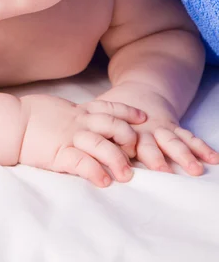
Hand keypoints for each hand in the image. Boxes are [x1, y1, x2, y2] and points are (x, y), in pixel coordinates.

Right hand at [19, 93, 146, 187]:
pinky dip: (95, 172)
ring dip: (117, 159)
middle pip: (113, 125)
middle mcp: (78, 122)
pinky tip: (104, 181)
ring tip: (127, 175)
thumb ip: (73, 114)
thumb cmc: (30, 117)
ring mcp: (70, 137)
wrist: (10, 123)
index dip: (128, 112)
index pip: (110, 107)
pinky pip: (82, 162)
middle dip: (129, 137)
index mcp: (78, 111)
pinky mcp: (59, 153)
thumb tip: (84, 119)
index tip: (143, 118)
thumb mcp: (57, 110)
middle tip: (138, 151)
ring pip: (102, 144)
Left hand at [97, 84, 218, 174]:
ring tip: (195, 169)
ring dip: (184, 155)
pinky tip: (214, 159)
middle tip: (162, 171)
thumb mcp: (97, 114)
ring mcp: (161, 128)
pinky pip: (189, 137)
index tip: (129, 167)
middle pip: (150, 142)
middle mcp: (143, 129)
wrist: (140, 96)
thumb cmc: (112, 112)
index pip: (124, 139)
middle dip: (157, 156)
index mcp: (122, 126)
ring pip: (173, 141)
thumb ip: (86, 128)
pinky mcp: (175, 129)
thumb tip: (63, 144)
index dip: (127, 151)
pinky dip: (202, 147)